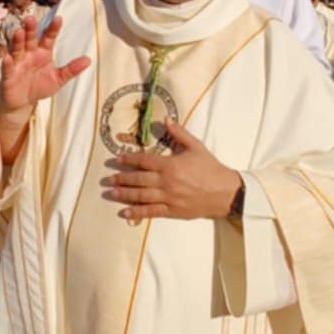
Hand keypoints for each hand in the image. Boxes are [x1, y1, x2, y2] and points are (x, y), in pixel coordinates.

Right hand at [0, 15, 89, 128]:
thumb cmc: (40, 86)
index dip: (53, 29)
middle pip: (30, 39)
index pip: (48, 38)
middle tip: (30, 19)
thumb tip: (88, 60)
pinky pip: (7, 68)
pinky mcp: (8, 76)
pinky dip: (7, 63)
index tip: (59, 19)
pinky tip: (7, 57)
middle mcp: (29, 54)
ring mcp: (18, 63)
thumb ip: (71, 69)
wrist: (23, 103)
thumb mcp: (58, 79)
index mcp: (43, 53)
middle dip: (30, 29)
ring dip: (17, 41)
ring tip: (18, 32)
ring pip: (17, 49)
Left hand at [104, 119, 242, 219]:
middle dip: (121, 178)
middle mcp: (166, 181)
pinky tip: (124, 213)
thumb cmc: (210, 168)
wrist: (225, 192)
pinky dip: (136, 213)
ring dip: (124, 195)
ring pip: (141, 196)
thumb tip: (166, 120)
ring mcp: (168, 197)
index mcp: (170, 165)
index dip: (128, 159)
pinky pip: (151, 212)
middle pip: (138, 179)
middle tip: (108, 179)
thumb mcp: (196, 147)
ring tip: (111, 193)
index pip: (144, 161)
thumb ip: (179, 133)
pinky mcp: (172, 211)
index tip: (117, 159)